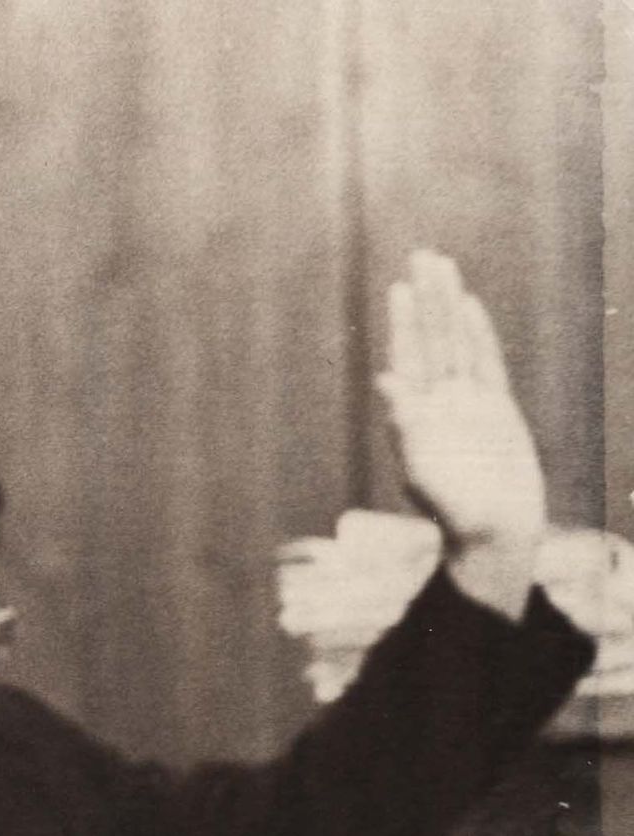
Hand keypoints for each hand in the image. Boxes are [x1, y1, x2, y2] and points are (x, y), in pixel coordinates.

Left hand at [377, 250, 544, 553]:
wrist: (493, 532)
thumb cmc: (452, 511)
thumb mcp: (421, 468)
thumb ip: (405, 423)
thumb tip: (384, 380)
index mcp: (416, 415)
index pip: (409, 356)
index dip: (404, 322)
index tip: (398, 288)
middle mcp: (440, 402)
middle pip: (434, 338)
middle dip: (427, 299)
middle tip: (421, 257)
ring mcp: (469, 402)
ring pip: (459, 343)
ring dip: (450, 307)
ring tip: (443, 269)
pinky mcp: (497, 409)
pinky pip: (487, 362)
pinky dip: (478, 334)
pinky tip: (469, 307)